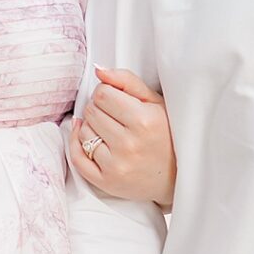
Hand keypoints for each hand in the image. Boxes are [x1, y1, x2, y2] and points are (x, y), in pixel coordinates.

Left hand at [70, 67, 175, 208]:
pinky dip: (76, 144)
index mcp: (144, 121)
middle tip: (113, 115)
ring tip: (108, 129)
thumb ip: (127, 81)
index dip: (106, 93)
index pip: (103, 94)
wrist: (176, 177)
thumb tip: (99, 71)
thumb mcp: (156, 103)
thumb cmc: (167, 135)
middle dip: (99, 108)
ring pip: (83, 132)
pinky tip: (85, 136)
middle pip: (92, 112)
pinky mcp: (107, 182)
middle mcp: (129, 144)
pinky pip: (78, 158)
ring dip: (91, 127)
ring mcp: (117, 165)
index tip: (115, 99)